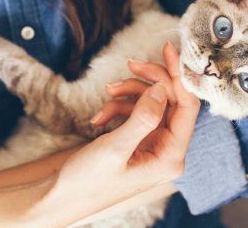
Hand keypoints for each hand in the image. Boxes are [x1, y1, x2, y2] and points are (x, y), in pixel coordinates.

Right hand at [38, 42, 199, 226]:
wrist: (60, 197)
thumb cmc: (87, 182)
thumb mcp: (115, 148)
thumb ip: (143, 117)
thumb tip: (163, 87)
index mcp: (170, 156)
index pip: (187, 106)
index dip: (179, 75)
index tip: (167, 49)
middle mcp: (166, 149)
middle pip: (170, 99)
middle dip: (149, 80)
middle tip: (129, 64)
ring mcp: (153, 143)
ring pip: (151, 101)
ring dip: (129, 93)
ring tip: (107, 94)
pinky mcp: (138, 138)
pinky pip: (136, 111)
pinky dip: (118, 107)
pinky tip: (99, 117)